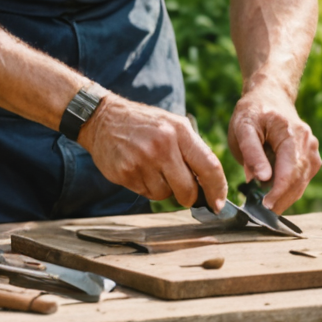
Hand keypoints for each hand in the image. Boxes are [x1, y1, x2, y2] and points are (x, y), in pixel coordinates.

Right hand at [79, 94, 228, 207]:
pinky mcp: (125, 173)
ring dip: (164, 189)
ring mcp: (142, 160)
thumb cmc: (145, 124)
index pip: (209, 166)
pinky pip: (146, 194)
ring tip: (153, 169)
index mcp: (179, 131)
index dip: (217, 189)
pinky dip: (147, 187)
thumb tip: (211, 184)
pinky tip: (139, 169)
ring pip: (165, 195)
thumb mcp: (173, 125)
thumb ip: (192, 150)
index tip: (218, 203)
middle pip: (187, 189)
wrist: (103, 119)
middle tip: (185, 192)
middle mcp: (162, 145)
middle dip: (189, 197)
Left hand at [228, 87, 320, 212]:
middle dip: (282, 199)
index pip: (290, 171)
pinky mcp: (312, 156)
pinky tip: (275, 193)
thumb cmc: (253, 112)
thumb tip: (262, 179)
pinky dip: (290, 189)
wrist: (270, 96)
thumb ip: (252, 152)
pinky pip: (303, 179)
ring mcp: (313, 149)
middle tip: (262, 214)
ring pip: (303, 182)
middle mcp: (308, 142)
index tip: (265, 208)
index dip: (279, 193)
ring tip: (267, 205)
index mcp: (292, 133)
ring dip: (286, 197)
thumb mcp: (243, 127)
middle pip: (299, 180)